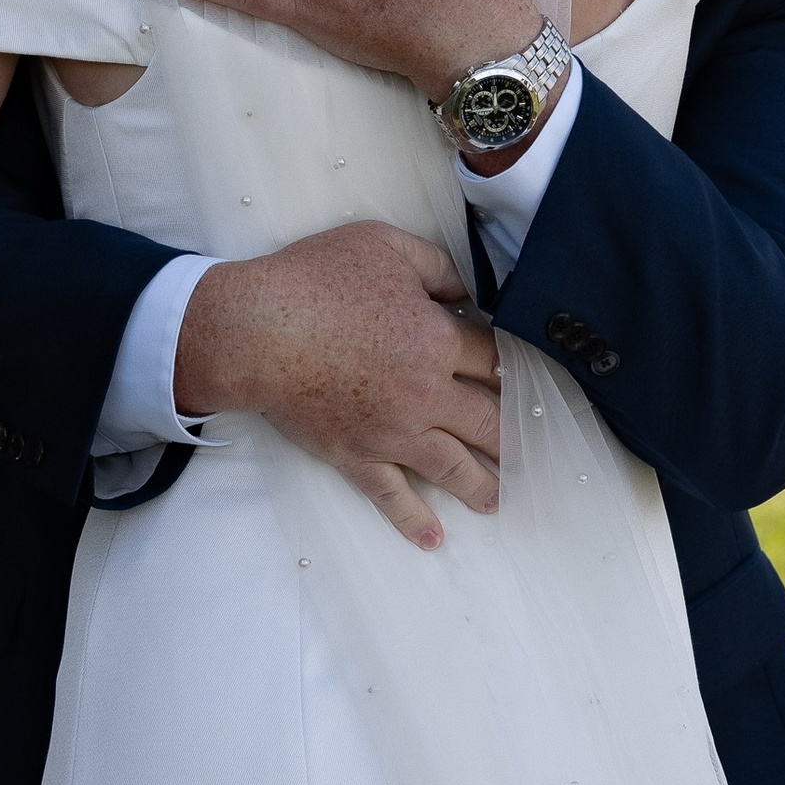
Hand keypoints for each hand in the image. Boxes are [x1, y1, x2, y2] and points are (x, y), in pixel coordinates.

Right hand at [173, 222, 499, 552]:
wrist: (255, 331)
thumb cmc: (314, 280)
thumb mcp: (385, 245)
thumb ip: (436, 266)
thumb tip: (465, 290)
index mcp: (437, 340)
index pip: (495, 362)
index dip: (511, 370)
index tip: (520, 381)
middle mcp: (426, 394)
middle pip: (488, 422)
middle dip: (513, 438)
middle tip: (529, 452)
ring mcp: (392, 432)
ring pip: (453, 467)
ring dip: (482, 485)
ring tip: (498, 499)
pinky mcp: (357, 455)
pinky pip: (392, 496)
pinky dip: (414, 520)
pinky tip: (433, 538)